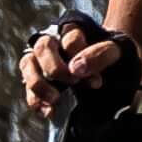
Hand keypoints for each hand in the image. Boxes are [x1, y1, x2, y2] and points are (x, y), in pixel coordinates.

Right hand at [22, 19, 140, 118]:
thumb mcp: (114, 52)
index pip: (71, 39)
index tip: (96, 81)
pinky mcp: (35, 80)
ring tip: (55, 99)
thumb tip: (77, 68)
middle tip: (73, 82)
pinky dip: (35, 100)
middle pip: (42, 47)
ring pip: (27, 64)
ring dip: (39, 84)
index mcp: (72, 30)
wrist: (110, 72)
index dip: (81, 59)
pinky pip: (27, 89)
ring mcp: (39, 60)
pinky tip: (48, 111)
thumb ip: (99, 55)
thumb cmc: (109, 58)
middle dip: (55, 67)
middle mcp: (51, 42)